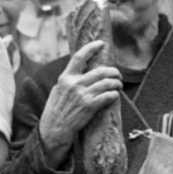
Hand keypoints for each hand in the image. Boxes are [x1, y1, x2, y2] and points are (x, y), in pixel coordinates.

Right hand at [37, 41, 120, 166]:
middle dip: (113, 71)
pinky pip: (108, 95)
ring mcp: (82, 95)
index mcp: (65, 78)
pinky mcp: (89, 106)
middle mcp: (74, 84)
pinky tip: (115, 95)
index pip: (79, 57)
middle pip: (100, 71)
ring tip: (119, 85)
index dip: (91, 48)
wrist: (53, 130)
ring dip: (117, 83)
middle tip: (118, 75)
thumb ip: (69, 81)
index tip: (101, 43)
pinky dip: (114, 94)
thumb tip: (83, 72)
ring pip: (107, 83)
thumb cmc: (56, 112)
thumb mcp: (58, 91)